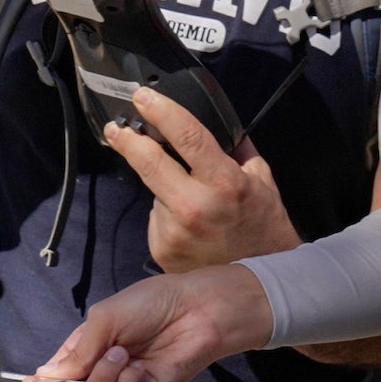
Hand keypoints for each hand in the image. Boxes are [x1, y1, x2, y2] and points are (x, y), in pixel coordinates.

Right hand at [35, 262, 272, 381]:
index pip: (57, 372)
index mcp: (87, 344)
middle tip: (102, 356)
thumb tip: (46, 377)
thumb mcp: (106, 317)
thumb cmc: (152, 303)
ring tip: (126, 355)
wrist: (198, 311)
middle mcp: (102, 367)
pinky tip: (140, 370)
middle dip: (79, 380)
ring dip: (107, 379)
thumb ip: (79, 349)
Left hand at [105, 86, 301, 271]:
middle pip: (149, 161)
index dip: (161, 111)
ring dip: (164, 187)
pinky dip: (166, 214)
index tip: (142, 97)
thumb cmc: (264, 226)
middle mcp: (195, 206)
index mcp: (225, 182)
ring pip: (155, 190)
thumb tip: (215, 122)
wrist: (260, 284)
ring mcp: (175, 229)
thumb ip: (237, 149)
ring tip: (192, 203)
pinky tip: (188, 226)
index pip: (187, 136)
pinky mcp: (162, 248)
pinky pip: (156, 217)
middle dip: (128, 139)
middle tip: (117, 129)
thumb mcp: (262, 180)